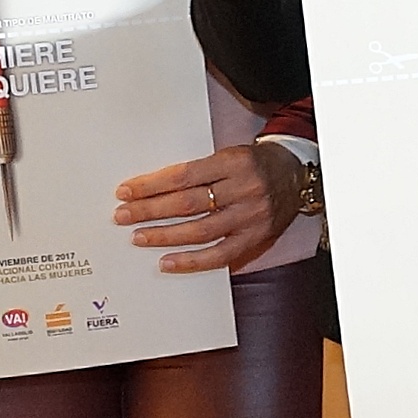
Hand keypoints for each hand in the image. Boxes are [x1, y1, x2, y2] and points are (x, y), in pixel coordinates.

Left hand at [112, 141, 302, 272]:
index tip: (126, 192)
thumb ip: (196, 172)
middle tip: (123, 216)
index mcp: (233, 162)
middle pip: (188, 203)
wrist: (294, 174)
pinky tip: (168, 261)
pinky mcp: (256, 238)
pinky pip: (219, 254)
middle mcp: (244, 189)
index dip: (151, 185)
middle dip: (150, 210)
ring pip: (200, 230)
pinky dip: (191, 260)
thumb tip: (152, 191)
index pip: (183, 176)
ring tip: (139, 237)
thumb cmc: (253, 164)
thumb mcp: (227, 156)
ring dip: (164, 235)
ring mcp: (251, 216)